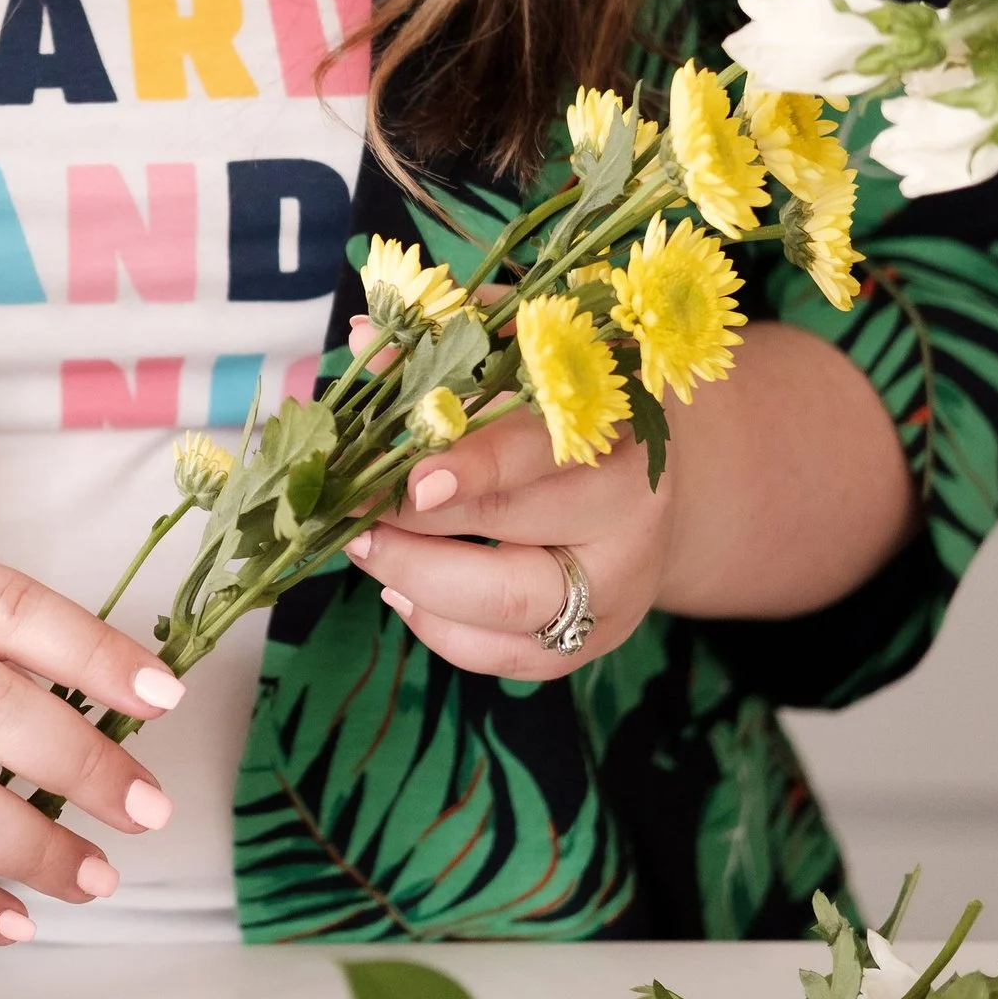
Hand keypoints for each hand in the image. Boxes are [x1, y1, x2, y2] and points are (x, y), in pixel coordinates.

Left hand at [339, 318, 676, 680]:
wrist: (650, 492)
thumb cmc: (570, 414)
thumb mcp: (526, 368)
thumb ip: (452, 351)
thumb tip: (363, 342)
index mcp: (618, 432)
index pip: (542, 451)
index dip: (476, 466)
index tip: (412, 477)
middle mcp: (629, 518)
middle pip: (515, 528)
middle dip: (415, 526)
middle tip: (347, 506)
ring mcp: (615, 592)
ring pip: (506, 608)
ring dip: (415, 580)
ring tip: (363, 546)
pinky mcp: (588, 644)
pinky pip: (502, 656)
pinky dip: (437, 626)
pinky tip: (399, 589)